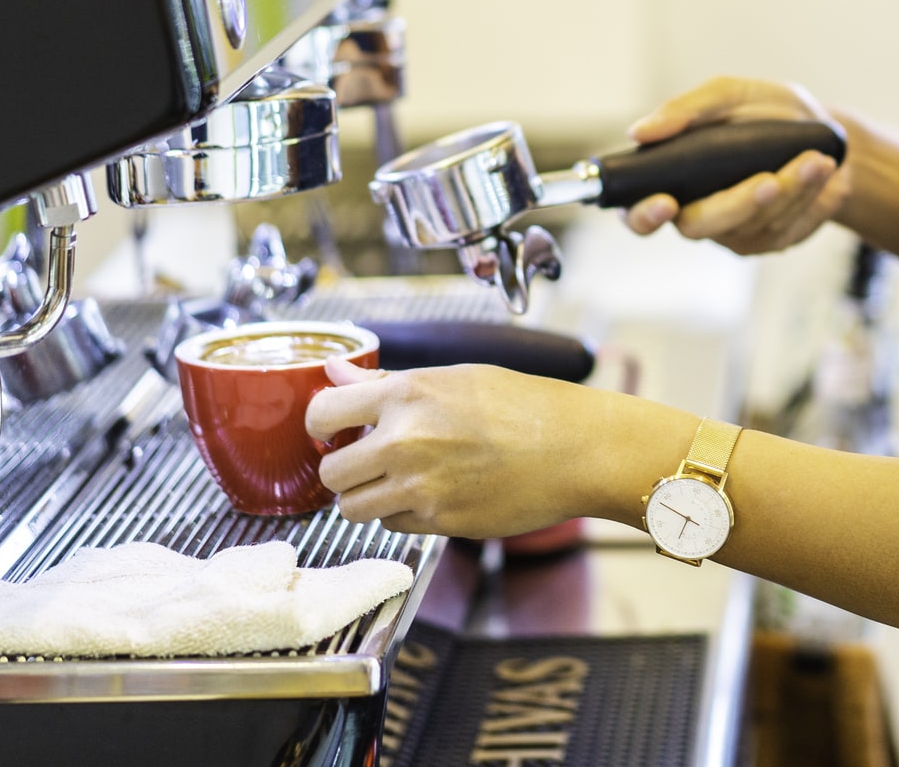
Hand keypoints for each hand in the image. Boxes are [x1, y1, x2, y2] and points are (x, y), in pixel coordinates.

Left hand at [307, 358, 689, 536]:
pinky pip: (393, 525)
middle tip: (369, 461)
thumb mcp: (455, 377)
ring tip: (400, 481)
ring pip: (353, 509)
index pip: (322, 413)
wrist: (577, 448)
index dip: (322, 426)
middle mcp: (405, 440)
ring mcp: (421, 486)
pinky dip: (403, 515)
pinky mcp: (440, 522)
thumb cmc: (525, 406)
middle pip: (330, 472)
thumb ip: (388, 383)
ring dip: (368, 498)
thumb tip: (336, 372)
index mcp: (407, 393)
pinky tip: (434, 494)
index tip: (335, 431)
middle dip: (345, 470)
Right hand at [623, 77, 849, 254]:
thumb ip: (686, 110)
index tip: (665, 201)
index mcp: (671, 178)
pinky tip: (820, 171)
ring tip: (813, 159)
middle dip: (737, 204)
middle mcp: (696, 211)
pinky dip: (806, 197)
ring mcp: (733, 232)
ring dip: (787, 192)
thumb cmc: (765, 113)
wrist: (821, 132)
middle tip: (769, 181)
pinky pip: (784, 227)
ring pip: (751, 225)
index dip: (642, 215)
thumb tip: (639, 131)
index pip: (635, 212)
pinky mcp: (770, 239)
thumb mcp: (729, 96)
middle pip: (698, 227)